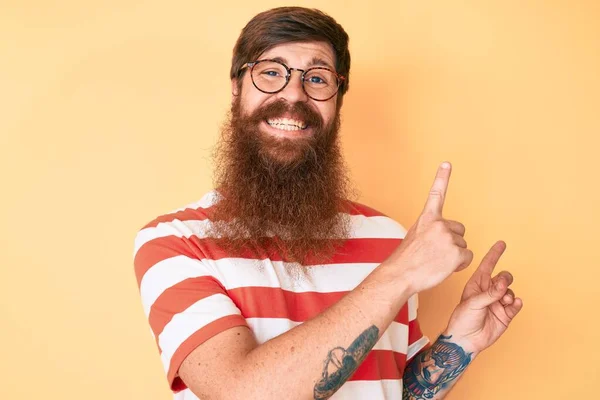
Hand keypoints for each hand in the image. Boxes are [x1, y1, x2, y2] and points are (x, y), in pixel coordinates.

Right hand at [383, 162, 473, 292]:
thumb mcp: (415, 236)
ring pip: (463, 245)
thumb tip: (446, 237)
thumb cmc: (406, 260)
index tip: (447, 163)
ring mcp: (448, 237)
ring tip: (436, 261)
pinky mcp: (456, 252)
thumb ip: (431, 230)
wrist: (401, 274)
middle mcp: (439, 224)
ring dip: (454, 255)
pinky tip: (443, 267)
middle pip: (459, 230)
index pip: (437, 194)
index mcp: (427, 218)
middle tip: (435, 253)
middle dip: (452, 241)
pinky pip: (467, 257)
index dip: (442, 178)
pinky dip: (459, 264)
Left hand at [443, 241, 523, 355]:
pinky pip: (515, 304)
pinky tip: (514, 303)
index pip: (487, 265)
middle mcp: (488, 291)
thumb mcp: (472, 303)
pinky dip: (517, 303)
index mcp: (477, 284)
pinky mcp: (505, 314)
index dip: (494, 254)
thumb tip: (504, 284)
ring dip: (509, 293)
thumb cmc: (462, 319)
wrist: (466, 340)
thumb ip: (489, 293)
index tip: (502, 243)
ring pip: (510, 290)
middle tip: (501, 286)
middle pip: (504, 276)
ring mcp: (498, 302)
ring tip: (504, 300)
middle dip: (505, 278)